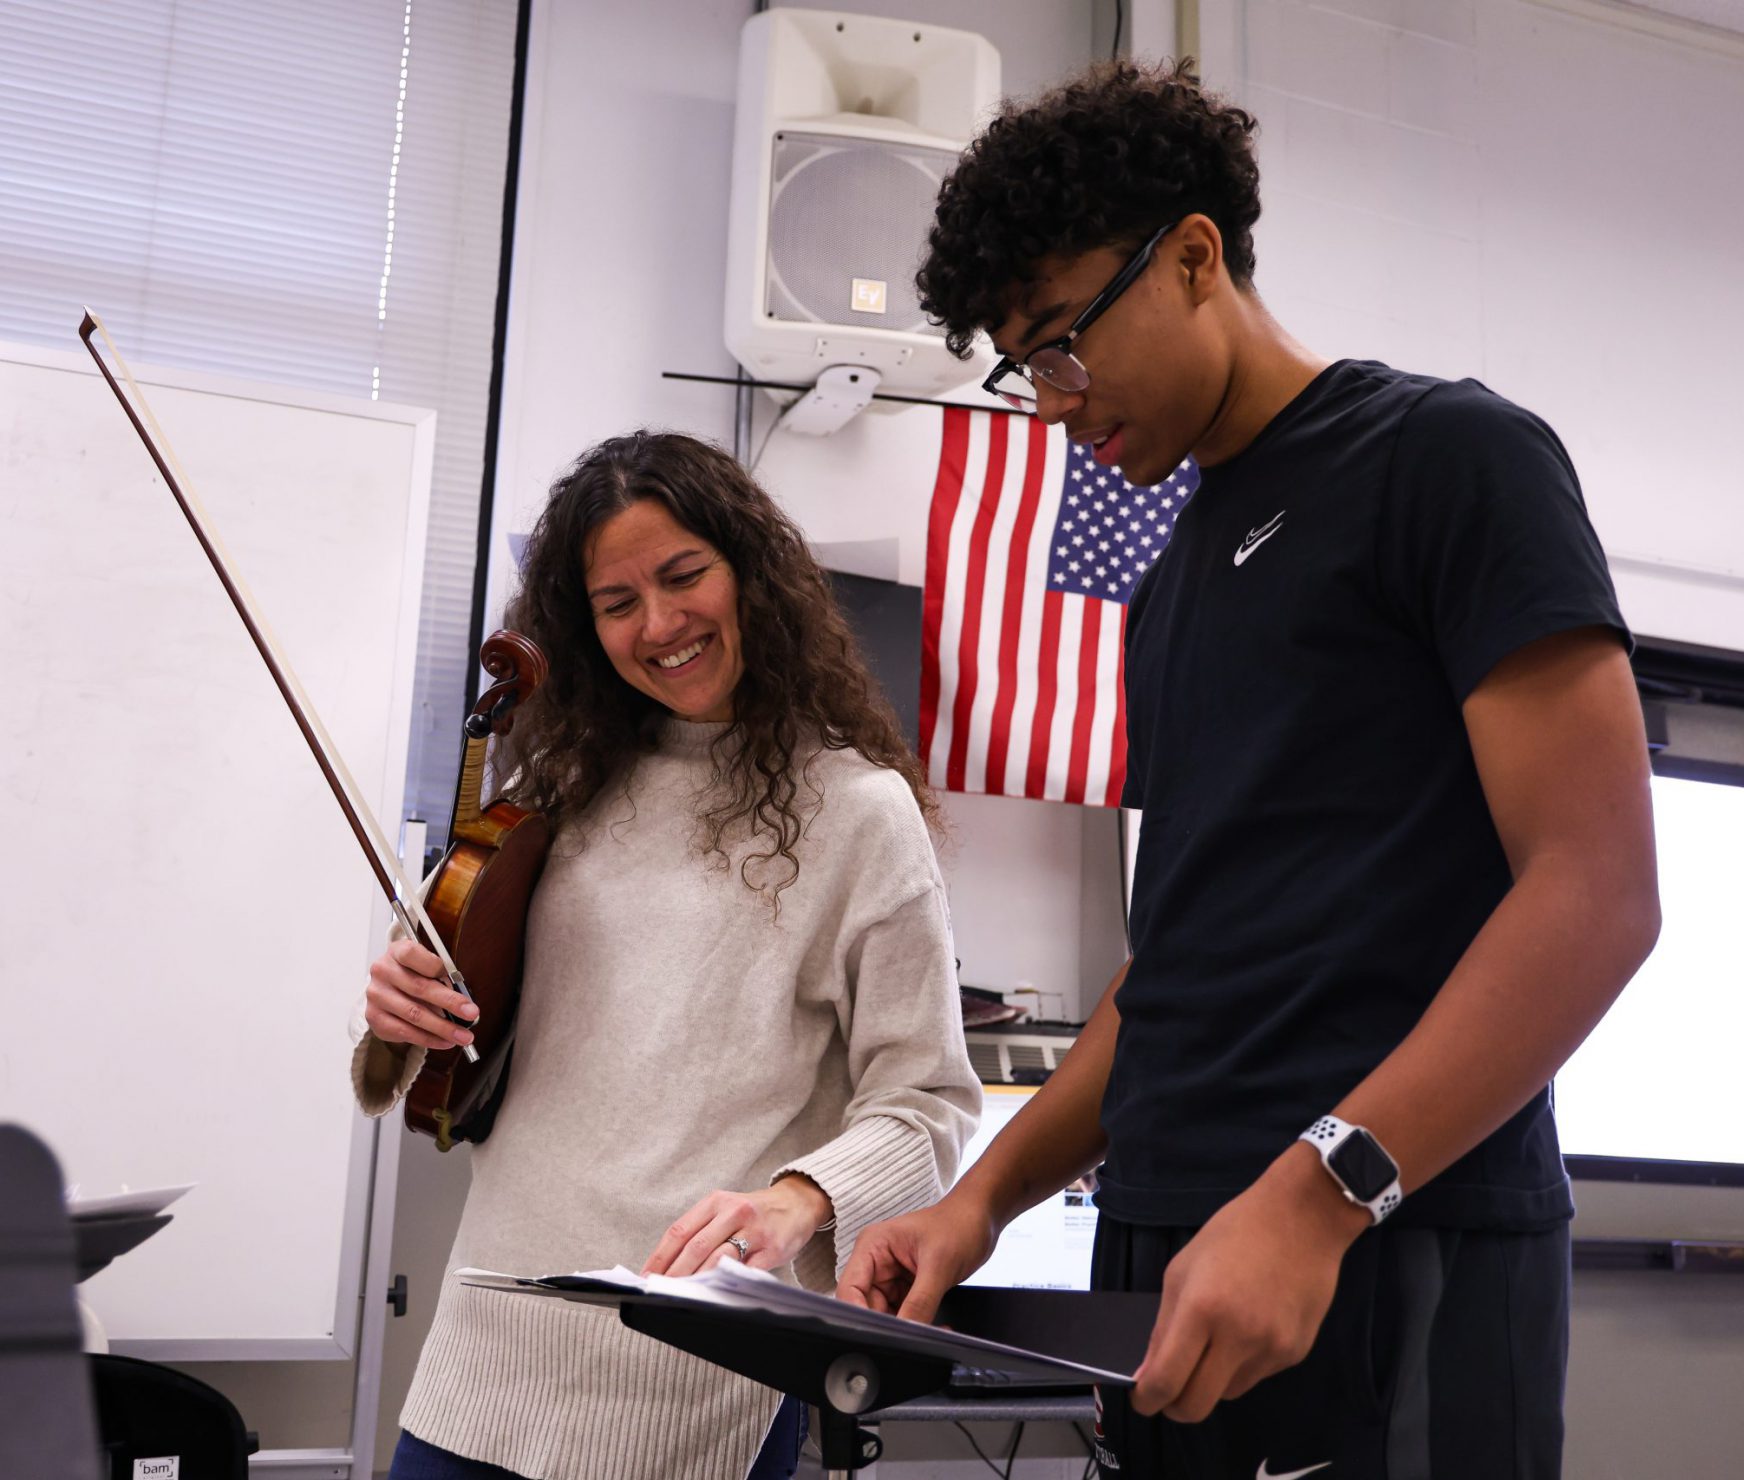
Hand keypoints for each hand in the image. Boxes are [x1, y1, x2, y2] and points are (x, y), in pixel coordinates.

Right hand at [363, 939, 477, 1051]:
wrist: (387, 986)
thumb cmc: (413, 972)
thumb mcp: (426, 964)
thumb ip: (441, 975)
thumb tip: (464, 1000)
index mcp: (396, 951)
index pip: (413, 954)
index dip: (436, 967)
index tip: (458, 981)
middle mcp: (382, 971)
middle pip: (419, 988)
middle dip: (450, 1003)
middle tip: (472, 1013)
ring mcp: (376, 995)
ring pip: (414, 1014)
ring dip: (443, 1028)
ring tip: (464, 1036)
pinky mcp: (374, 1018)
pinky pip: (405, 1032)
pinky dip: (429, 1039)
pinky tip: (446, 1042)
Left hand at [642, 1176, 833, 1277]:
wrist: (797, 1203)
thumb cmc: (754, 1212)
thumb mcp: (726, 1210)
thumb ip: (702, 1231)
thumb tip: (669, 1266)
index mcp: (716, 1202)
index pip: (680, 1230)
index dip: (660, 1256)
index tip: (646, 1276)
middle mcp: (734, 1211)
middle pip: (696, 1246)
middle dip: (675, 1273)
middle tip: (661, 1292)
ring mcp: (755, 1229)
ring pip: (719, 1258)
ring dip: (699, 1280)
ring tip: (684, 1296)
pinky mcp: (772, 1248)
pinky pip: (747, 1270)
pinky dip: (729, 1284)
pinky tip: (717, 1295)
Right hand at [834, 1192, 998, 1321]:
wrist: (981, 1218)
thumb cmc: (960, 1224)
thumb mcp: (939, 1265)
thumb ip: (920, 1302)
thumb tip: (905, 1333)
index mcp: (873, 1246)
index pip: (850, 1289)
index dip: (859, 1315)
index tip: (879, 1336)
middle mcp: (876, 1262)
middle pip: (866, 1307)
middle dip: (888, 1325)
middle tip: (914, 1338)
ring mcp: (891, 1276)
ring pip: (885, 1315)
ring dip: (905, 1328)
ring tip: (932, 1330)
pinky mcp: (906, 1287)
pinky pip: (904, 1313)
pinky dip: (917, 1324)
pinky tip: (936, 1327)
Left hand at [1131, 1143, 1368, 1420]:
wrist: (1303, 1218)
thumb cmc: (1235, 1233)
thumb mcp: (1183, 1270)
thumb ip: (1164, 1326)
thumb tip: (1148, 1374)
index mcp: (1202, 1309)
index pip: (1167, 1380)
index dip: (1148, 1399)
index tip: (1142, 1400)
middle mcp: (1238, 1336)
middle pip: (1197, 1405)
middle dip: (1176, 1406)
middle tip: (1169, 1392)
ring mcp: (1271, 1349)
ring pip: (1227, 1393)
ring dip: (1211, 1381)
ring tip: (1214, 1342)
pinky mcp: (1294, 1353)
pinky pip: (1256, 1376)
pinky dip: (1241, 1364)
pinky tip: (1247, 1328)